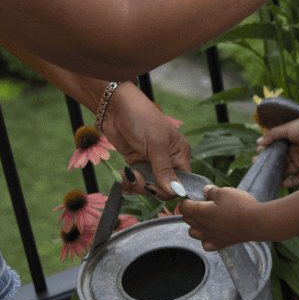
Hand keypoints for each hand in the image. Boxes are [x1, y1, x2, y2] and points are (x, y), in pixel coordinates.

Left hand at [99, 84, 192, 198]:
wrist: (116, 107)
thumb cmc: (142, 119)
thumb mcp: (155, 144)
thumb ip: (164, 169)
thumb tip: (177, 192)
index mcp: (179, 154)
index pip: (181, 182)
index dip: (169, 190)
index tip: (153, 188)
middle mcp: (168, 160)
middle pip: (163, 188)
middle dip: (148, 187)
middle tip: (135, 179)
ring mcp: (151, 162)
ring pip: (147, 186)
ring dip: (135, 185)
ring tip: (125, 176)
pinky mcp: (136, 162)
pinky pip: (135, 180)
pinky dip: (128, 183)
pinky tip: (121, 179)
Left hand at [179, 185, 265, 250]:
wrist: (256, 222)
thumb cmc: (240, 205)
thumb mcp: (224, 192)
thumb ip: (211, 191)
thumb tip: (205, 190)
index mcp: (201, 212)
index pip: (183, 207)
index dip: (186, 201)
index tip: (192, 197)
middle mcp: (202, 227)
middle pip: (186, 219)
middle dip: (190, 211)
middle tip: (201, 204)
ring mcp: (211, 237)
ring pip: (193, 233)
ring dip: (195, 225)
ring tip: (206, 218)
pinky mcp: (220, 244)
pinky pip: (206, 244)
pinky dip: (206, 239)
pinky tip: (213, 232)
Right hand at [256, 110, 298, 187]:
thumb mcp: (286, 129)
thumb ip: (272, 135)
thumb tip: (258, 143)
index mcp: (290, 144)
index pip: (275, 151)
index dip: (267, 153)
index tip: (257, 153)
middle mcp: (294, 154)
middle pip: (280, 162)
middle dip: (269, 164)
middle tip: (257, 164)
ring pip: (286, 171)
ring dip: (276, 174)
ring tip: (264, 174)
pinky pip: (297, 179)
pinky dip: (289, 183)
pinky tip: (279, 183)